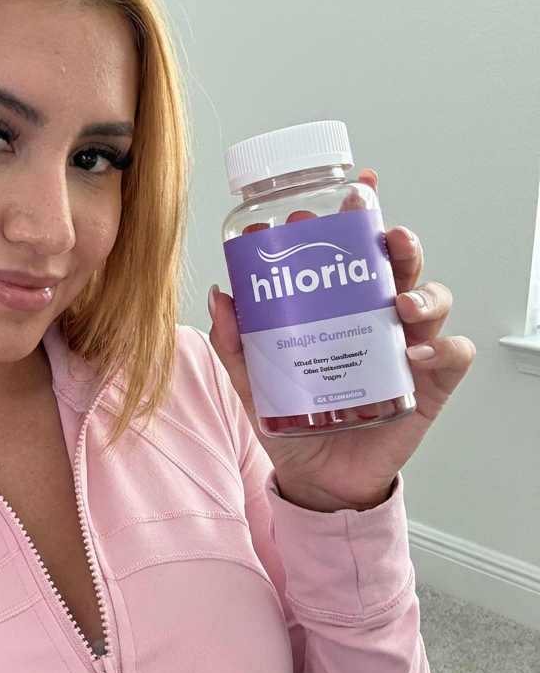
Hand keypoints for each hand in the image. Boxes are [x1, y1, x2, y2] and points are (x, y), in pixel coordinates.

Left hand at [208, 169, 475, 512]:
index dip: (356, 219)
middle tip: (382, 233)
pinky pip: (451, 354)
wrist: (314, 479)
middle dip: (396, 241)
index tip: (346, 194)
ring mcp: (404, 349)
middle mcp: (375, 320)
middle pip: (399, 265)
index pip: (352, 253)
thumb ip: (235, 340)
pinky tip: (414, 353)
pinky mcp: (427, 385)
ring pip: (431, 299)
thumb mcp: (253, 378)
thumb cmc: (291, 420)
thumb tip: (220, 295)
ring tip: (396, 298)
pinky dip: (440, 347)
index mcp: (338, 307)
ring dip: (421, 289)